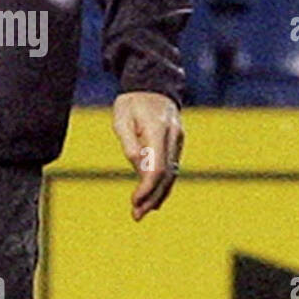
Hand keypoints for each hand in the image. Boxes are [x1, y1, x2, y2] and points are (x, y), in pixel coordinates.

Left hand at [113, 92, 182, 221]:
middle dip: (151, 197)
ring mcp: (178, 140)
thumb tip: (138, 168)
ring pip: (171, 174)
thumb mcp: (121, 118)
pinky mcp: (177, 143)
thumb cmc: (132, 101)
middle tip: (136, 215)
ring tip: (142, 211)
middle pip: (166, 175)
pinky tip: (154, 197)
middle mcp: (173, 137)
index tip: (135, 201)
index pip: (156, 168)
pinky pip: (171, 167)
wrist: (152, 84)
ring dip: (158, 194)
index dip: (146, 188)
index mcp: (158, 130)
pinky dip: (163, 183)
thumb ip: (129, 143)